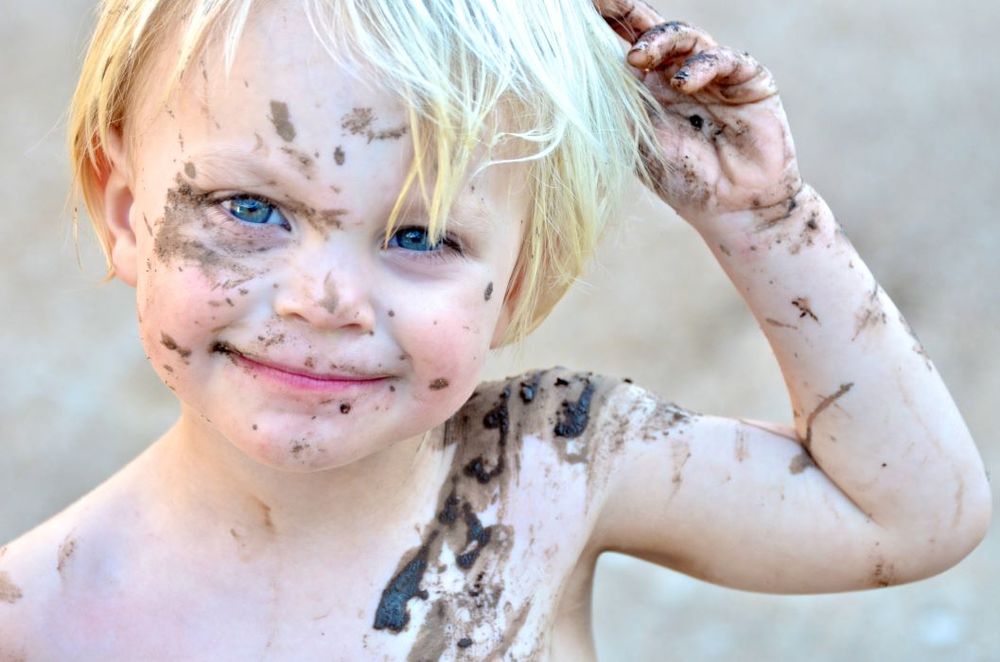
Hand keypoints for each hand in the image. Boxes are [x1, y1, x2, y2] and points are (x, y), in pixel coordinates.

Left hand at [595, 0, 802, 233]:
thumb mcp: (637, 143)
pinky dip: (700, 67)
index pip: (622, 45)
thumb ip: (617, 106)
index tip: (580, 8)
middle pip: (650, 28)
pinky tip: (681, 83)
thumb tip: (576, 72)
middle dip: (625, 10)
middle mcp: (678, 72)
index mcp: (646, 87)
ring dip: (660, 41)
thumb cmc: (682, 178)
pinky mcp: (748, 79)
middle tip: (603, 2)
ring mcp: (714, 73)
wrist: (732, 207)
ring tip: (638, 56)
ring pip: (685, 36)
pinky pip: (723, 59)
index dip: (604, 23)